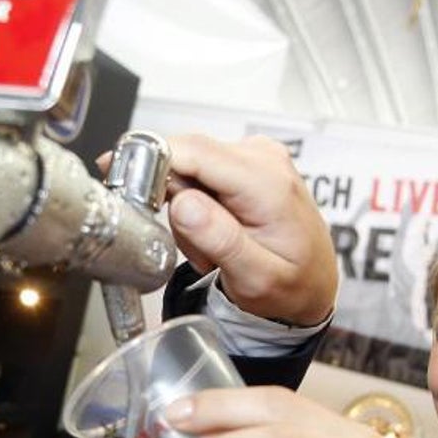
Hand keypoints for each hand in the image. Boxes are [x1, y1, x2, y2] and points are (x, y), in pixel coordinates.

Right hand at [98, 134, 337, 325]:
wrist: (313, 284)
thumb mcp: (257, 279)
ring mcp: (255, 155)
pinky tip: (212, 228)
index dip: (151, 160)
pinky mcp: (245, 160)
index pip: (194, 151)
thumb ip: (221, 241)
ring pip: (188, 165)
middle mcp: (263, 158)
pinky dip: (195, 202)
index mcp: (268, 184)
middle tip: (188, 243)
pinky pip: (199, 171)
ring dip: (184, 206)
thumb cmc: (291, 286)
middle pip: (186, 155)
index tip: (123, 181)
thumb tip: (184, 203)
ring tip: (208, 245)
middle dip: (170, 198)